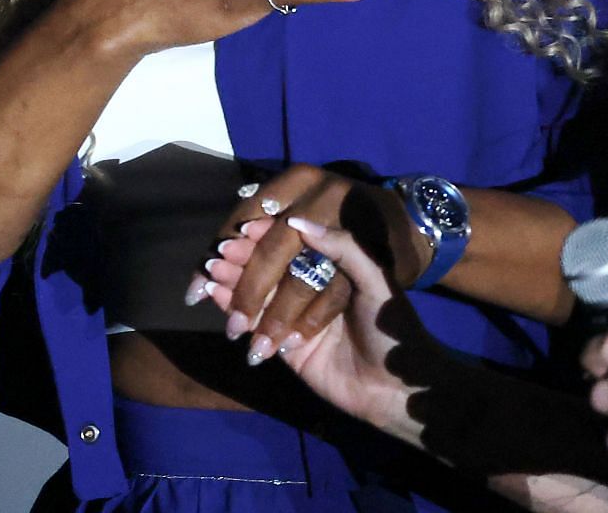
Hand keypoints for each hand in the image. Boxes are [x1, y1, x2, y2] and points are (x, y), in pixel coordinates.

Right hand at [208, 216, 419, 438]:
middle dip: (244, 259)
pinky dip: (233, 308)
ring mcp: (294, 317)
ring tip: (211, 271)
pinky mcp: (283, 347)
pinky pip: (255, 324)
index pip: (292, 246)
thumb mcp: (373, 279)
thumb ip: (341, 247)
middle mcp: (309, 289)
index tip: (247, 227)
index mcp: (330, 269)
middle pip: (270, 269)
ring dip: (232, 282)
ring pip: (257, 294)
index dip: (269, 236)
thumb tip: (297, 220)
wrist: (396, 386)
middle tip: (221, 252)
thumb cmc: (392, 326)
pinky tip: (215, 295)